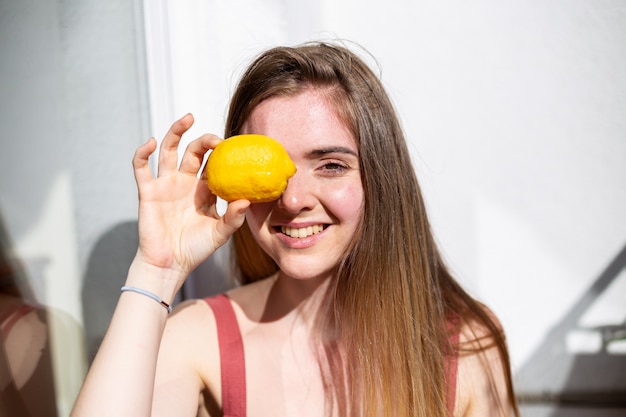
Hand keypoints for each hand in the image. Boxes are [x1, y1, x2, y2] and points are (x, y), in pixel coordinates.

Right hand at [131, 114, 248, 281]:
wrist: (169, 264)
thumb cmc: (195, 249)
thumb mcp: (219, 234)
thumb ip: (233, 218)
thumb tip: (247, 201)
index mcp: (203, 190)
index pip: (214, 164)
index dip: (222, 153)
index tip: (234, 147)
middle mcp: (185, 182)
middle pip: (193, 152)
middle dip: (204, 140)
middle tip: (216, 139)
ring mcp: (165, 184)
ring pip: (168, 150)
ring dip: (176, 132)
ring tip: (188, 118)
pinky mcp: (147, 191)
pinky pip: (141, 167)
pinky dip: (142, 152)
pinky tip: (149, 142)